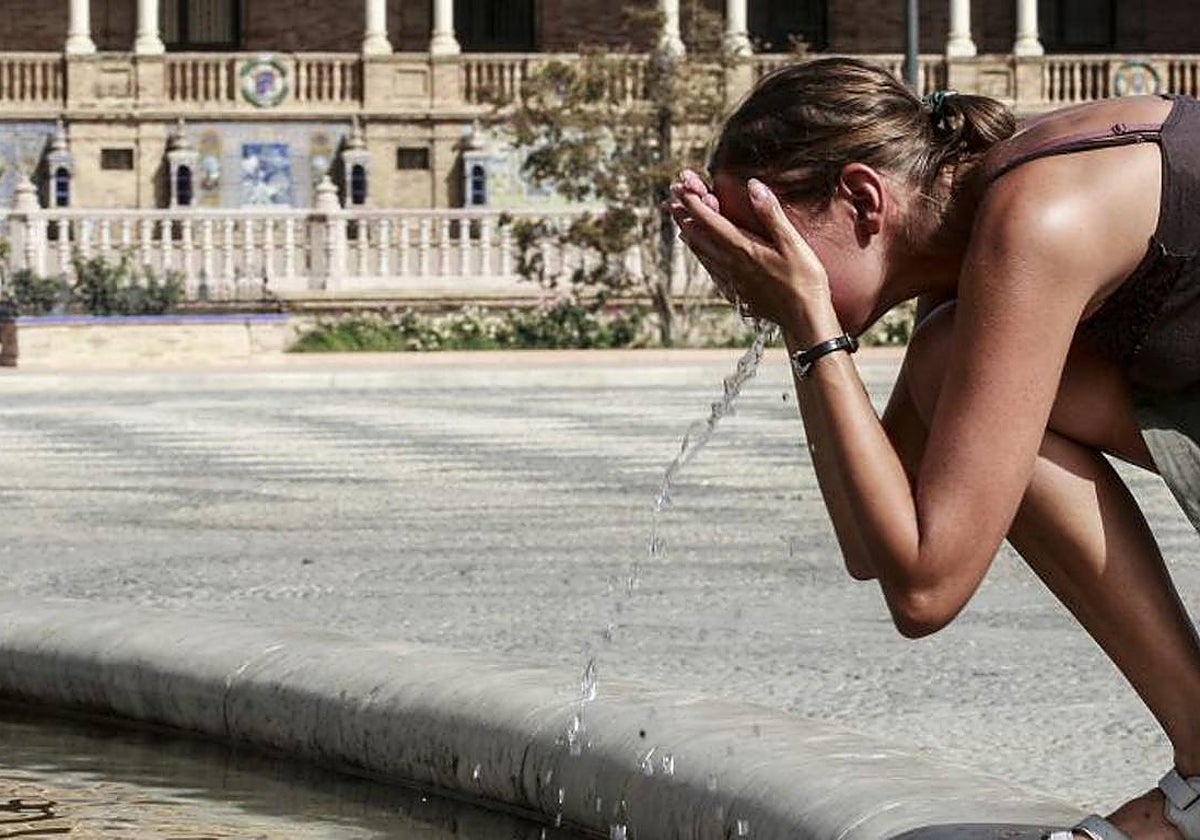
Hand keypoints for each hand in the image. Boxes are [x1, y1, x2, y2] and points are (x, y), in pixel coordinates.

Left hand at [668, 173, 835, 334]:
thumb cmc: (804, 281)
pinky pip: (711, 268)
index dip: (693, 202)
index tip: (679, 186)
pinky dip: (700, 255)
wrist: (804, 320)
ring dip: (689, 234)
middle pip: (699, 236)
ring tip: (679, 222)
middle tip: (670, 200)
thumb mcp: (792, 243)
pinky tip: (700, 253)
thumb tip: (753, 186)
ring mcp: (732, 279)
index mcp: (743, 249)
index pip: (710, 221)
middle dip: (684, 215)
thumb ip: (771, 214)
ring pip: (702, 253)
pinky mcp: (736, 291)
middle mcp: (731, 264)